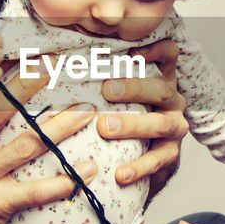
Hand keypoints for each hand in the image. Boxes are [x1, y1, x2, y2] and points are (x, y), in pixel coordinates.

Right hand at [0, 67, 96, 223]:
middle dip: (31, 84)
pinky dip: (64, 180)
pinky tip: (86, 170)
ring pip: (28, 145)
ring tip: (87, 113)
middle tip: (59, 66)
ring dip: (62, 127)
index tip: (24, 52)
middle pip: (2, 109)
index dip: (0, 71)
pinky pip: (35, 190)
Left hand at [99, 38, 187, 194]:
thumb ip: (96, 76)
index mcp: (160, 78)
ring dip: (133, 126)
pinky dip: (139, 167)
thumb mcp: (114, 93)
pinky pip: (158, 161)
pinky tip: (120, 173)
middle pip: (161, 89)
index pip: (168, 54)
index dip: (155, 50)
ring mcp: (174, 127)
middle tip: (106, 90)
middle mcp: (171, 100)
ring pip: (161, 124)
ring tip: (105, 128)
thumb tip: (50, 59)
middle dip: (134, 88)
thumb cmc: (121, 115)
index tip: (132, 52)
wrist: (144, 157)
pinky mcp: (170, 155)